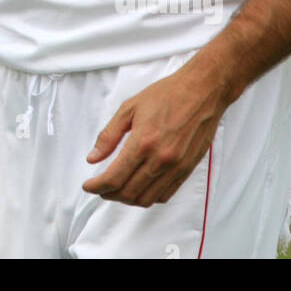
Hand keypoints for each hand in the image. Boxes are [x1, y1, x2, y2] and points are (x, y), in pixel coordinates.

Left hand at [82, 60, 229, 207]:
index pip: (114, 177)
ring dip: (127, 199)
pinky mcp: (187, 170)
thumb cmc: (167, 95)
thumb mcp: (129, 108)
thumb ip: (109, 135)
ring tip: (117, 190)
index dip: (97, 186)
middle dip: (109, 194)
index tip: (89, 186)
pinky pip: (165, 195)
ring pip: (146, 199)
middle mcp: (160, 159)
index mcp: (143, 142)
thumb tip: (93, 158)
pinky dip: (148, 197)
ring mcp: (176, 167)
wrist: (201, 92)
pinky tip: (139, 187)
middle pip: (128, 192)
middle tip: (100, 187)